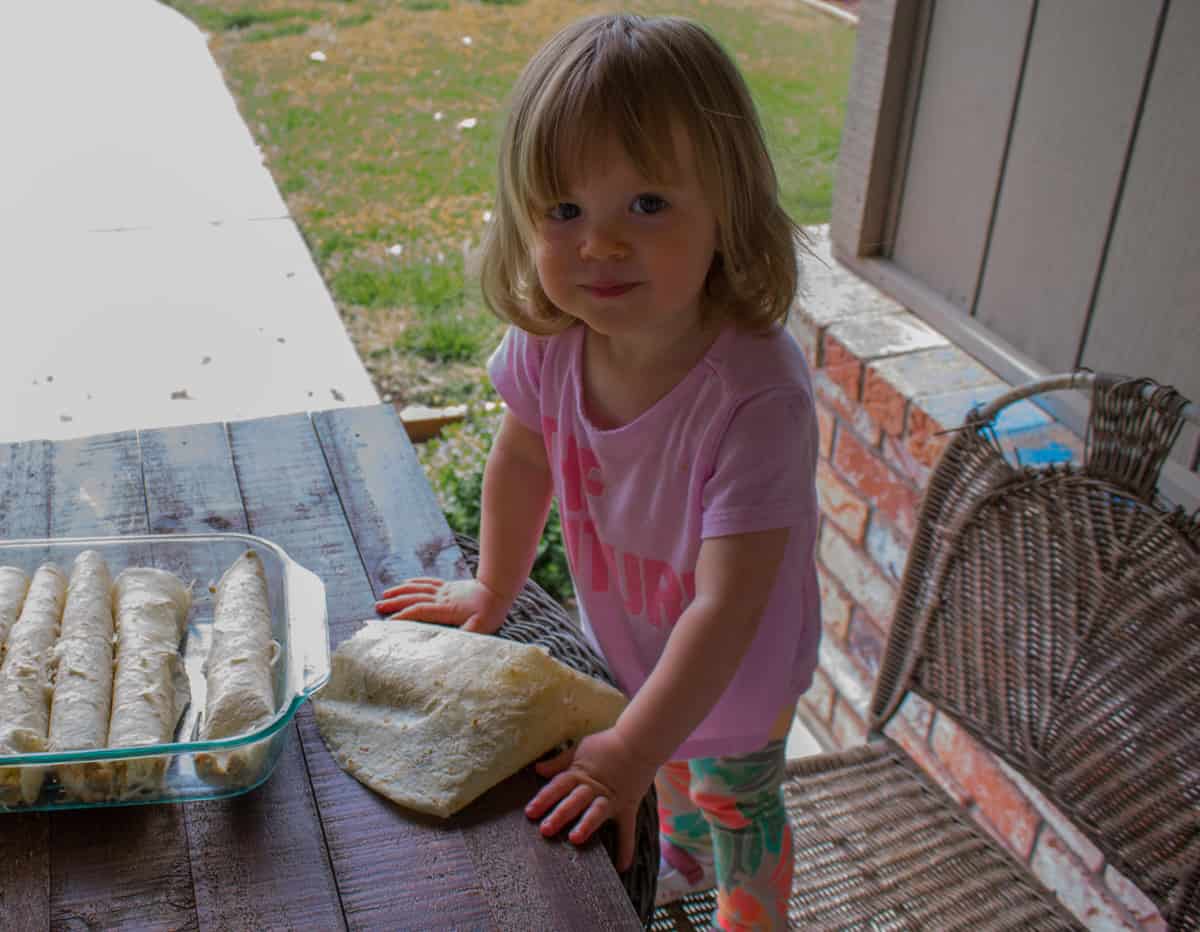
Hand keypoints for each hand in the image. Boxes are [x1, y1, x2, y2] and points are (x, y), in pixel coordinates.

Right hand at [374, 577, 508, 634]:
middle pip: (413, 598)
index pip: (420, 611)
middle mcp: (442, 597)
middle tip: (377, 606)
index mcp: (447, 609)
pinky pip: (428, 582)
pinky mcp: (449, 586)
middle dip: (395, 603)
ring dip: (400, 591)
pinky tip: (406, 583)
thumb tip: (450, 644)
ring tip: (385, 595)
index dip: (403, 616)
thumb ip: (465, 635)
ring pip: (418, 588)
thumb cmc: (490, 612)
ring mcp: (444, 590)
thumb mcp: (480, 628)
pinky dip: (414, 582)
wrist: (498, 589)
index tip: (388, 622)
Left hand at [524, 728, 658, 871]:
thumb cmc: (607, 745)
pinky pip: (627, 829)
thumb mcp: (579, 749)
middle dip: (560, 814)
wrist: (638, 742)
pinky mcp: (627, 807)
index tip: (530, 812)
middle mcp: (594, 787)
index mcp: (579, 773)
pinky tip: (621, 867)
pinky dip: (626, 848)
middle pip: (574, 801)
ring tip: (575, 839)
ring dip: (586, 825)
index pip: (558, 786)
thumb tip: (538, 769)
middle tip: (545, 829)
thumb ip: (559, 762)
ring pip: (596, 812)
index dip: (543, 798)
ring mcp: (611, 798)